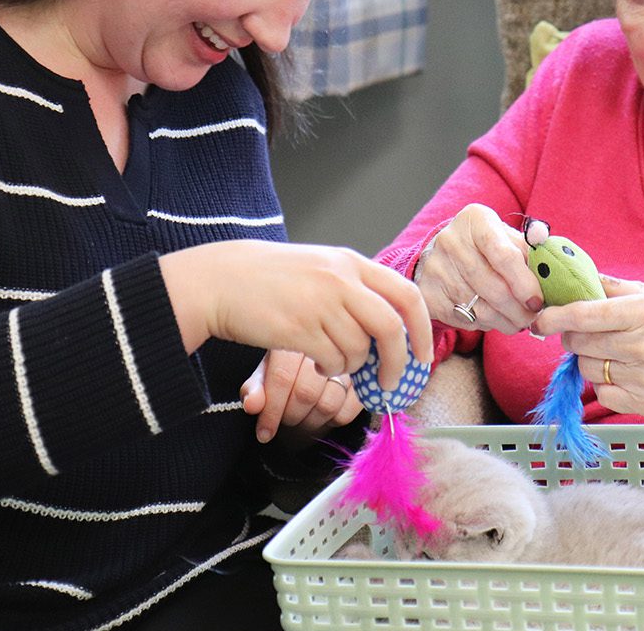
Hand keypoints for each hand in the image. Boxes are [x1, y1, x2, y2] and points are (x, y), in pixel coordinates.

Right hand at [160, 240, 433, 391]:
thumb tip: (392, 329)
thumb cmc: (270, 277)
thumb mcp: (320, 268)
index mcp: (351, 262)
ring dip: (350, 365)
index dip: (422, 330)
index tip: (421, 356)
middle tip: (390, 381)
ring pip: (359, 350)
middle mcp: (341, 280)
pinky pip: (332, 361)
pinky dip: (329, 369)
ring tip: (330, 359)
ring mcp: (321, 303)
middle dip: (398, 361)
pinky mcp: (300, 328)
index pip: (406, 295)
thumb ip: (354, 289)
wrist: (221, 280)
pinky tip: (314, 362)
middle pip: (392, 327)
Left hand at [241, 350, 362, 443]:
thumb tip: (252, 406)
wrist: (326, 354)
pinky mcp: (367, 379)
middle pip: (305, 393)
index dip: (271, 410)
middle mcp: (325, 344)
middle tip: (286, 421)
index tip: (264, 433)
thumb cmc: (292, 366)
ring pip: (327, 405)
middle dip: (291, 416)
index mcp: (296, 335)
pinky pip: (346, 413)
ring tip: (303, 418)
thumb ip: (256, 388)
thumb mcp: (268, 371)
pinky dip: (331, 421)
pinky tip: (323, 414)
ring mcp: (350, 361)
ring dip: (310, 422)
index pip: (282, 377)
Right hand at [414, 204, 543, 333]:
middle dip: (519, 309)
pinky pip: (466, 319)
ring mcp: (436, 269)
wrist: (442, 256)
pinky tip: (497, 319)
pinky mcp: (428, 295)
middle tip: (534, 317)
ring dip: (507, 321)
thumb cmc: (487, 247)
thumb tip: (553, 262)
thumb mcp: (507, 237)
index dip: (524, 282)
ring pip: (481, 308)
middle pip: (494, 287)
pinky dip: (488, 325)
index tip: (538, 300)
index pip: (503, 254)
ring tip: (520, 321)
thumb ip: (531, 250)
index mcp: (475, 220)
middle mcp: (451, 241)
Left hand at [530, 275, 643, 414]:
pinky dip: (605, 384)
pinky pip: (603, 394)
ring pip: (588, 370)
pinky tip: (622, 372)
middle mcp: (642, 347)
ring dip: (589, 360)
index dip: (554, 318)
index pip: (583, 316)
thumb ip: (610, 288)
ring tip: (610, 351)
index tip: (541, 319)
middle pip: (579, 345)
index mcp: (643, 313)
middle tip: (584, 332)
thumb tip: (573, 279)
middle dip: (573, 337)